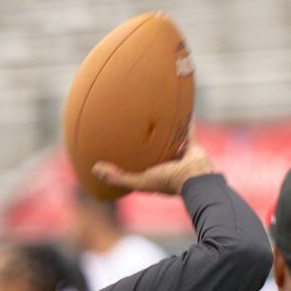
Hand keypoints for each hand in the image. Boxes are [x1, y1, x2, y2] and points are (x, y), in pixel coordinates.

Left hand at [91, 124, 212, 194]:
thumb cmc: (168, 182)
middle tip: (134, 129)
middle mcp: (166, 165)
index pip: (137, 166)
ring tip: (156, 118)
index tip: (116, 150)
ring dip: (164, 132)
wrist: (196, 178)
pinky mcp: (192, 148)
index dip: (128, 160)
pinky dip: (186, 122)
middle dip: (145, 143)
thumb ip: (118, 177)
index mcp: (153, 174)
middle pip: (153, 152)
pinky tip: (181, 108)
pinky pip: (188, 132)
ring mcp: (179, 157)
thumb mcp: (139, 181)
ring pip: (170, 141)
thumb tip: (94, 169)